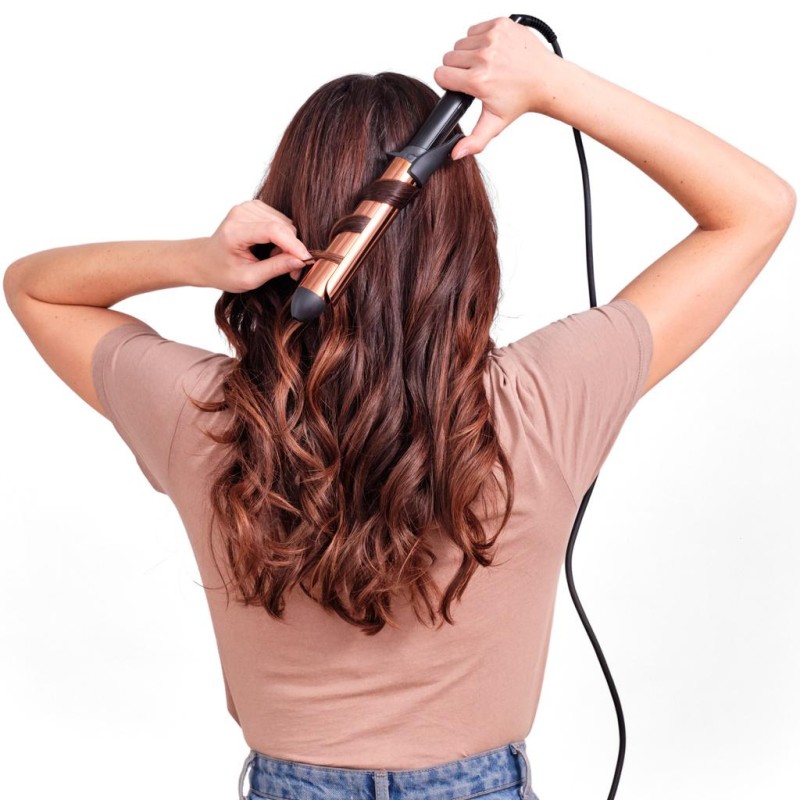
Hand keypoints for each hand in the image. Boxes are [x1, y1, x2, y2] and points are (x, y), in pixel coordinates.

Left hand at [200, 200, 312, 292]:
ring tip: (278, 261)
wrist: (205, 260)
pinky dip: (284, 237)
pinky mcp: (256, 206)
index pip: (273, 231)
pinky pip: (281, 221)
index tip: (307, 260)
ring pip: (285, 223)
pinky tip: (273, 249)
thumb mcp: (248, 278)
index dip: (294, 245)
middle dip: (292, 249)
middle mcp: (241, 212)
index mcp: (235, 231)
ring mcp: (248, 207)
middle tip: (291, 271)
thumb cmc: (223, 271)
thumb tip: (301, 261)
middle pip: (283, 226)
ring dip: (288, 244)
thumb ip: (275, 268)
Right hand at [434, 16, 559, 158]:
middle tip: (477, 77)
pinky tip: (493, 52)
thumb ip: (473, 141)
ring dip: (469, 53)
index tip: (461, 86)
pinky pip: (475, 29)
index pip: (441, 74)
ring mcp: (492, 38)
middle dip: (458, 68)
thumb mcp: (495, 124)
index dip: (448, 82)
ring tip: (486, 65)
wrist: (545, 79)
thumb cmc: (521, 100)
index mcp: (479, 80)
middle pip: (449, 57)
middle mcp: (484, 56)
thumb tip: (456, 153)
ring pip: (461, 43)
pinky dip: (480, 39)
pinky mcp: (500, 24)